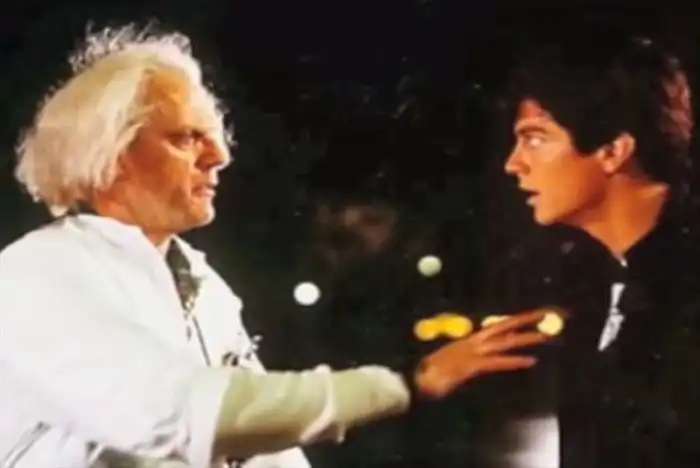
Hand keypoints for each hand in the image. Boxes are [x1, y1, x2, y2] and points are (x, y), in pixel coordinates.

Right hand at [414, 309, 553, 398]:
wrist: (415, 379)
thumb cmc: (432, 373)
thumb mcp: (454, 361)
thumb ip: (471, 355)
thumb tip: (484, 351)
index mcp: (471, 341)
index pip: (499, 327)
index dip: (518, 320)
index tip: (537, 315)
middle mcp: (474, 342)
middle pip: (506, 327)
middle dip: (528, 320)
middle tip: (549, 314)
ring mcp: (473, 353)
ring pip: (505, 342)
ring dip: (527, 339)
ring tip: (547, 336)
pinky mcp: (471, 366)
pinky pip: (497, 362)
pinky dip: (514, 361)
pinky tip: (530, 361)